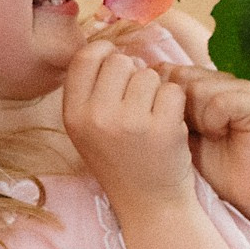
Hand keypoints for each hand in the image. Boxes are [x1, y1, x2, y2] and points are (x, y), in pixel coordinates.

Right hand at [62, 39, 193, 205]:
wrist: (150, 203)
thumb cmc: (122, 160)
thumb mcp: (89, 128)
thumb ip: (91, 90)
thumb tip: (107, 44)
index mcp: (73, 114)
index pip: (85, 57)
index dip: (106, 53)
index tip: (119, 66)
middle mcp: (96, 117)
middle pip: (121, 61)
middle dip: (135, 73)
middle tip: (139, 100)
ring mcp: (129, 122)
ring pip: (149, 74)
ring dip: (156, 89)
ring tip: (153, 116)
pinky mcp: (161, 129)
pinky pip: (173, 90)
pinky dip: (176, 103)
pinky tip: (169, 123)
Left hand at [162, 63, 249, 215]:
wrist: (236, 186)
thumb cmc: (201, 159)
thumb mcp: (169, 128)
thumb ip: (156, 102)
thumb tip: (134, 78)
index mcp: (200, 80)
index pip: (166, 69)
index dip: (159, 96)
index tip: (168, 124)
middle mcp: (220, 79)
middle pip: (180, 76)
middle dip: (176, 107)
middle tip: (189, 131)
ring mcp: (239, 88)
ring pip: (198, 88)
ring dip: (196, 117)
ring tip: (206, 134)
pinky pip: (221, 102)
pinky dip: (214, 122)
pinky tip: (218, 135)